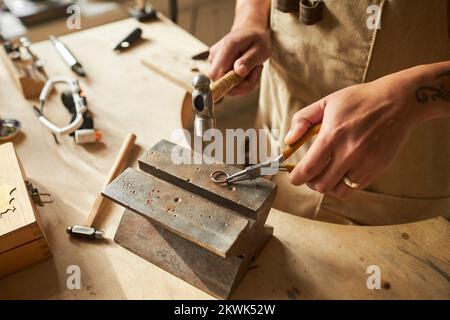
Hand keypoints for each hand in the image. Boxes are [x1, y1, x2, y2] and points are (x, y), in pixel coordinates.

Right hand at [208, 26, 270, 95]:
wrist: (250, 32)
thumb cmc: (257, 40)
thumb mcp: (261, 49)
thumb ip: (249, 60)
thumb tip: (239, 71)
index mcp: (227, 47)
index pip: (216, 74)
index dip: (227, 85)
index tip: (245, 81)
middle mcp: (216, 54)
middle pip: (221, 83)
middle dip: (241, 85)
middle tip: (255, 72)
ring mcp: (214, 61)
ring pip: (225, 85)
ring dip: (242, 83)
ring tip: (252, 69)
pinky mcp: (216, 67)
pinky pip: (227, 83)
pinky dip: (240, 82)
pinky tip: (246, 70)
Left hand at [284, 74, 423, 197]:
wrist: (399, 102)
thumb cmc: (360, 100)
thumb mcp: (327, 102)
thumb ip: (303, 120)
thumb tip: (289, 140)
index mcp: (332, 135)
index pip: (308, 169)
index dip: (296, 178)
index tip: (293, 176)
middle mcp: (349, 152)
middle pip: (321, 185)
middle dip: (310, 183)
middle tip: (309, 175)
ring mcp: (365, 163)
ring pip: (338, 191)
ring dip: (327, 186)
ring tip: (325, 175)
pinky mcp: (378, 168)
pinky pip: (355, 188)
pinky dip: (344, 185)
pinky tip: (342, 172)